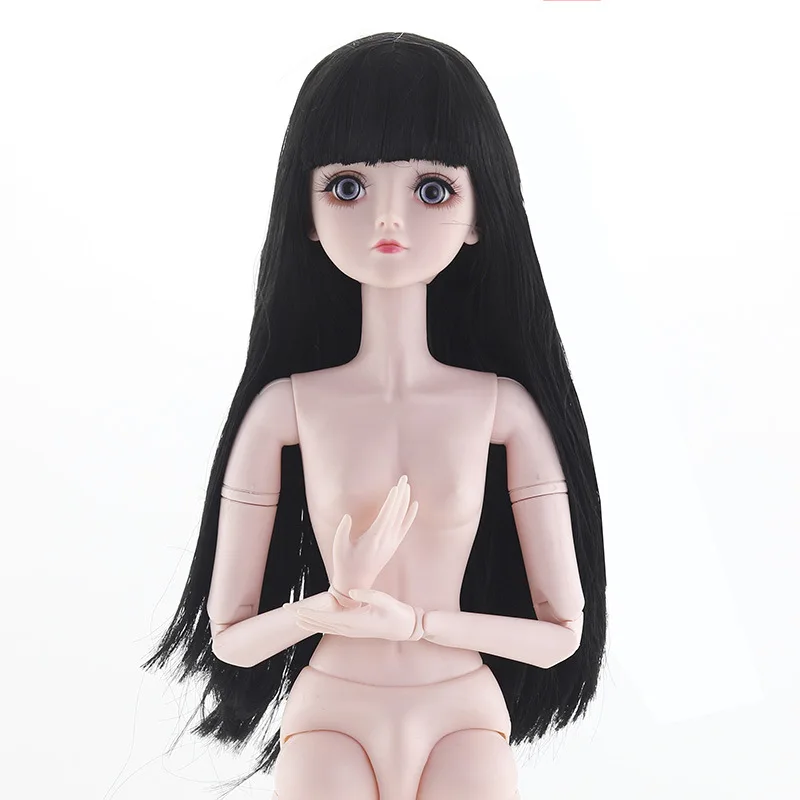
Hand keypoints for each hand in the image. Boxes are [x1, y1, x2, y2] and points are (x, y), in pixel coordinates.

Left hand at [294, 588, 416, 641]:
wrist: (405, 628)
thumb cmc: (396, 612)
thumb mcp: (384, 600)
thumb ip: (368, 594)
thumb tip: (350, 592)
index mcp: (353, 621)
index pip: (325, 618)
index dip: (309, 614)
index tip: (295, 610)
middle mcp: (349, 628)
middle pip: (320, 623)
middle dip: (302, 616)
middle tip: (285, 609)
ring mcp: (351, 631)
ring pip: (324, 627)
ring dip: (308, 621)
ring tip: (294, 616)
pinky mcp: (353, 629)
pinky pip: (332, 628)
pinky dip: (320, 624)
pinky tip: (314, 623)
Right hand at [330, 475, 418, 595]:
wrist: (356, 584)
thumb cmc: (344, 564)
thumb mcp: (338, 546)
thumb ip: (343, 530)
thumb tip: (348, 516)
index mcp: (374, 538)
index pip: (387, 515)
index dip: (392, 500)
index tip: (397, 486)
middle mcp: (386, 540)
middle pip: (396, 513)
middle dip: (401, 494)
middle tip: (404, 477)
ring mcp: (391, 543)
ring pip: (402, 518)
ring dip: (405, 501)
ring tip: (408, 486)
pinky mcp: (393, 546)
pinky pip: (404, 528)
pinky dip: (410, 516)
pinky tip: (414, 506)